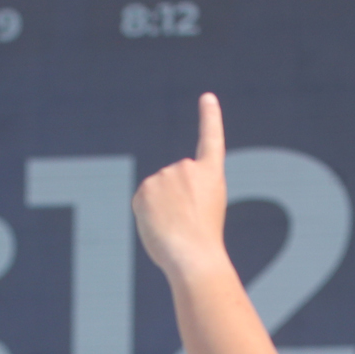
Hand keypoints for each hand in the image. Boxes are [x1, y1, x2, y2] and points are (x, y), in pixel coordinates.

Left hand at [133, 93, 228, 277]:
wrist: (193, 255)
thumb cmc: (203, 245)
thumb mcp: (203, 216)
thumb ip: (184, 198)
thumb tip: (156, 198)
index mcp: (211, 174)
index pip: (210, 140)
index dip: (209, 118)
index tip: (207, 98)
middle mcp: (188, 167)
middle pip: (174, 184)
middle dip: (175, 203)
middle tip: (186, 225)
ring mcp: (165, 175)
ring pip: (157, 194)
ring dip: (161, 211)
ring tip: (175, 228)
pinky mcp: (145, 188)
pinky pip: (143, 202)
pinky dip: (147, 216)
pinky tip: (159, 226)